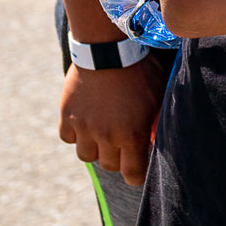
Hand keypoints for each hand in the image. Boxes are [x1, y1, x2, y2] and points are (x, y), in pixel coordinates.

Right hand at [58, 55, 165, 186]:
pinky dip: (75, 134)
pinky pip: (68, 138)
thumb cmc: (140, 72)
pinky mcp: (66, 116)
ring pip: (86, 156)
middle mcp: (106, 136)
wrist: (109, 50)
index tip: (138, 171)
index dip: (136, 176)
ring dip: (95, 148)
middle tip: (122, 144)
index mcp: (131, 135)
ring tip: (103, 133)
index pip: (132, 174)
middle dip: (117, 158)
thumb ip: (157, 123)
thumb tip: (158, 141)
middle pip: (108, 165)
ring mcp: (84, 127)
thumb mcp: (158, 97)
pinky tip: (86, 121)